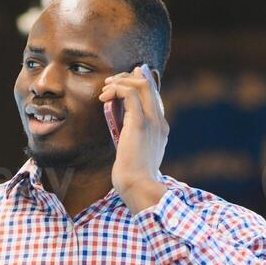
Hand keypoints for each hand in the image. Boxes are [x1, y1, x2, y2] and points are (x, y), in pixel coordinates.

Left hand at [100, 63, 167, 212]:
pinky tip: (104, 97)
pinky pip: (130, 94)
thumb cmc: (133, 176)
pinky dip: (116, 90)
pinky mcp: (139, 124)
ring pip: (141, 85)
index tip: (119, 84)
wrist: (138, 186)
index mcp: (160, 128)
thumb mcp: (134, 153)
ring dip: (120, 82)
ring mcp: (152, 121)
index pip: (152, 96)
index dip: (136, 84)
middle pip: (148, 85)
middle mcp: (159, 121)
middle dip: (127, 78)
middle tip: (109, 84)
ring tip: (105, 90)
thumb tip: (121, 130)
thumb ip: (132, 138)